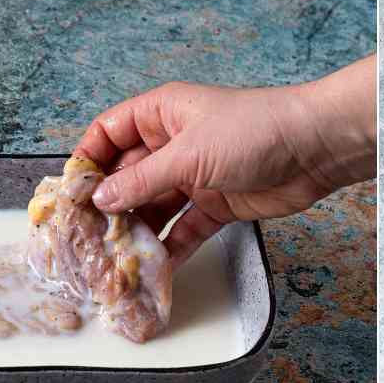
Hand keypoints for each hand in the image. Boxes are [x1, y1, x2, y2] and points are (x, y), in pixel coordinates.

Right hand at [76, 54, 375, 265]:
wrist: (313, 149)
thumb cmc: (254, 131)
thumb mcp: (189, 154)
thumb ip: (143, 180)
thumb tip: (102, 199)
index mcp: (162, 114)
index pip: (110, 133)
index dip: (88, 160)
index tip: (70, 192)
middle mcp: (174, 144)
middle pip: (129, 176)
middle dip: (110, 205)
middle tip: (88, 237)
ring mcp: (196, 176)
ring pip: (155, 207)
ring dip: (138, 232)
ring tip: (116, 259)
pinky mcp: (218, 205)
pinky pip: (185, 229)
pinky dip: (172, 247)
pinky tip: (155, 268)